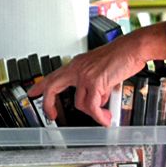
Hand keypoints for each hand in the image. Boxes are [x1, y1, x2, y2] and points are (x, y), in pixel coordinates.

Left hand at [35, 26, 165, 125]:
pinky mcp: (95, 82)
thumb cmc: (121, 56)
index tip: (33, 92)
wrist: (133, 48)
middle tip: (52, 116)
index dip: (41, 85)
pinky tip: (105, 118)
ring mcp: (85, 76)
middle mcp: (78, 69)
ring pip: (80, 103)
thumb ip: (94, 83)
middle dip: (48, 104)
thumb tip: (96, 100)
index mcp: (77, 64)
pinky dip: (100, 115)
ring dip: (93, 113)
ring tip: (104, 115)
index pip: (53, 75)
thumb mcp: (100, 69)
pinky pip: (93, 106)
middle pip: (52, 86)